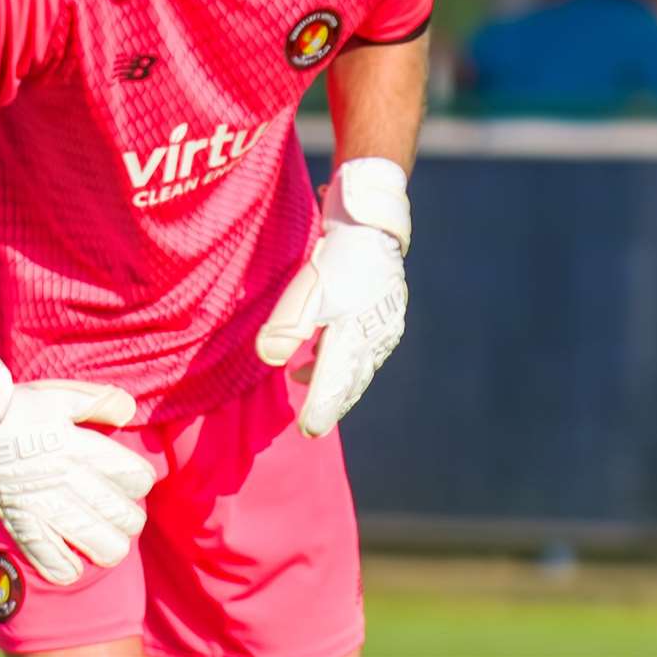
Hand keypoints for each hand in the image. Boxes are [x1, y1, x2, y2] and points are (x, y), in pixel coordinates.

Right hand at [0, 338, 155, 584]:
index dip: (141, 482)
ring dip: (108, 548)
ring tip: (111, 548)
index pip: (130, 475)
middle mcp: (65, 477)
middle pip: (117, 512)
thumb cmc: (21, 406)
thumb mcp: (64, 395)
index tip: (137, 482)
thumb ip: (101, 401)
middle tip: (127, 519)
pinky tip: (73, 569)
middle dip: (130, 520)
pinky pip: (44, 553)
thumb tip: (129, 410)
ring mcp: (41, 502)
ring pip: (90, 538)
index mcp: (80, 446)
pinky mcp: (17, 519)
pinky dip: (63, 567)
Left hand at [257, 157, 410, 437]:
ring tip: (305, 379)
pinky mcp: (387, 314)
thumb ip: (288, 326)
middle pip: (352, 381)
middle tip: (313, 425)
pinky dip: (346, 359)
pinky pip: (366, 348)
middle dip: (332, 403)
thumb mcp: (307, 288)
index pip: (336, 384)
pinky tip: (324, 352)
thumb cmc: (338, 256)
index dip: (321, 410)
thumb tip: (269, 360)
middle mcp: (374, 338)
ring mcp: (385, 326)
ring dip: (337, 380)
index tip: (309, 432)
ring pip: (360, 365)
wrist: (372, 223)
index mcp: (354, 336)